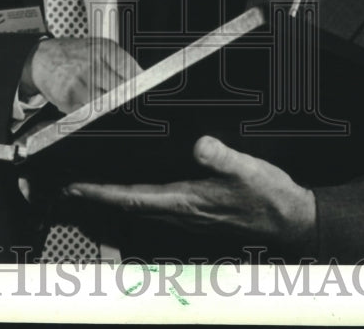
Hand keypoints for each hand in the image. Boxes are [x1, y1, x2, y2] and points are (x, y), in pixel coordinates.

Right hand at [22, 36, 140, 113]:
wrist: (42, 58)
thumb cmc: (74, 54)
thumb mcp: (100, 48)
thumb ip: (121, 63)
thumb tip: (142, 80)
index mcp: (105, 50)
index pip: (132, 73)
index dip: (140, 86)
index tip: (142, 92)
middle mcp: (93, 66)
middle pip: (121, 92)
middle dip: (124, 97)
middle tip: (123, 97)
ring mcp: (80, 84)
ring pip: (106, 105)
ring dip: (107, 104)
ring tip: (98, 93)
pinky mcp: (69, 100)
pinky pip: (89, 112)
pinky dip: (89, 108)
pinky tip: (83, 97)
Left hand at [67, 136, 315, 249]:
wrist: (290, 220)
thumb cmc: (269, 199)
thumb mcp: (248, 169)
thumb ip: (221, 156)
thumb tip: (199, 143)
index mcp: (186, 201)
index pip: (132, 196)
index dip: (101, 191)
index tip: (75, 185)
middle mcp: (181, 213)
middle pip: (128, 204)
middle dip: (99, 194)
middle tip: (72, 183)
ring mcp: (188, 216)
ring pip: (140, 207)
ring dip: (115, 196)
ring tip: (95, 183)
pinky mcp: (197, 214)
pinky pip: (156, 206)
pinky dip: (137, 196)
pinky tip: (137, 187)